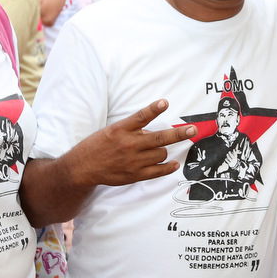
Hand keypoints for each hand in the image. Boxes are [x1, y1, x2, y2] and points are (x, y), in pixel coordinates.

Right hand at [66, 98, 196, 186]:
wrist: (83, 167)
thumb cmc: (97, 145)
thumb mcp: (111, 131)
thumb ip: (132, 129)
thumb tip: (151, 131)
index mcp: (121, 129)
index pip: (140, 117)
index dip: (154, 109)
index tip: (165, 103)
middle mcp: (129, 144)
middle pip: (159, 138)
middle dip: (179, 133)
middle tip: (193, 130)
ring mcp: (133, 161)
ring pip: (161, 153)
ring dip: (164, 150)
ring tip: (161, 149)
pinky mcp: (134, 174)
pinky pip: (157, 171)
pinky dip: (168, 167)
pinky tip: (174, 163)